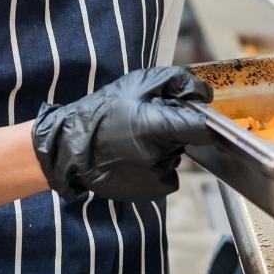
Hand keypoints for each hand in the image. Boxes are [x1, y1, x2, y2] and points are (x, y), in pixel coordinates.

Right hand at [30, 66, 215, 200]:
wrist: (70, 149)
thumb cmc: (102, 113)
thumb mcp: (137, 83)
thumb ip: (175, 81)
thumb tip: (203, 93)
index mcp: (157, 128)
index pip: (202, 127)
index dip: (200, 117)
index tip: (192, 112)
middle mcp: (159, 156)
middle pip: (188, 139)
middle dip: (175, 129)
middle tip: (148, 122)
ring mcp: (155, 177)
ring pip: (176, 156)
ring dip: (165, 148)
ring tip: (135, 141)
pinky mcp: (151, 192)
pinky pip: (168, 175)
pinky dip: (158, 167)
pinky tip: (136, 158)